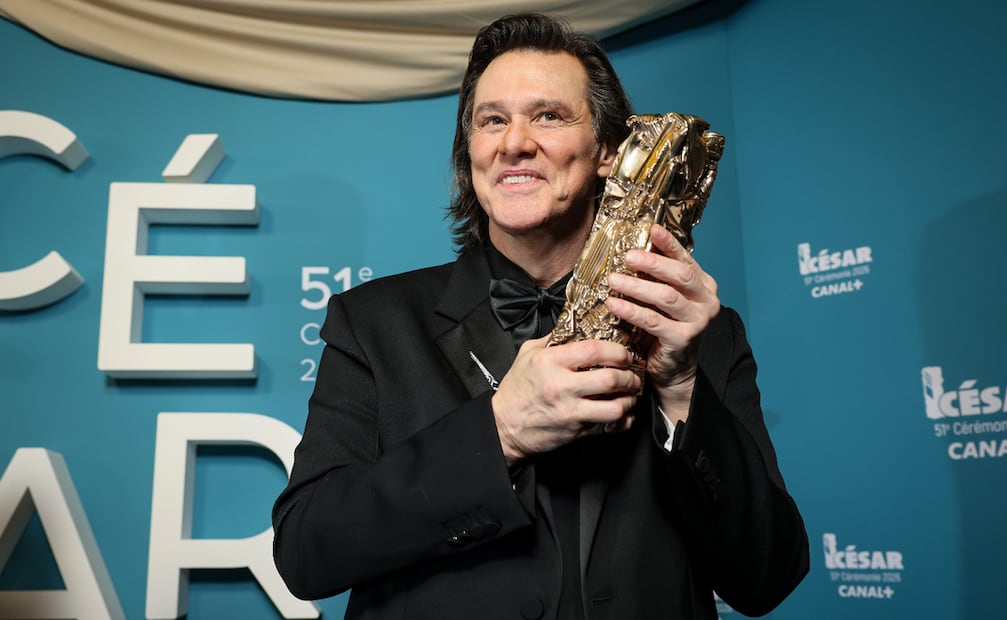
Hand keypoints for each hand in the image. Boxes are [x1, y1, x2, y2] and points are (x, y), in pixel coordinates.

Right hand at [491, 335, 641, 465]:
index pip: (593, 350)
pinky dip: (623, 421)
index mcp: (550, 362)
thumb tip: (576, 324)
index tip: (623, 353)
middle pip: (610, 379)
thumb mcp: (527, 354)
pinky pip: (609, 427)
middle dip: (629, 376)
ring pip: (615, 407)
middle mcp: (561, 386)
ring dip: (629, 400)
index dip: (616, 350)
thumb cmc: (517, 388)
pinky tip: (623, 413)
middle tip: (632, 374)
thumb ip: (554, 339)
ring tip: (630, 394)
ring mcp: (569, 411)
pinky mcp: (575, 431)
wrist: (504, 425)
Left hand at [604, 224, 720, 423]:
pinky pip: (653, 321)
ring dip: (637, 287)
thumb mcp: (666, 298)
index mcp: (704, 285)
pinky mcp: (683, 340)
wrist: (675, 368)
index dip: (669, 243)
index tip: (652, 229)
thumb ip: (659, 277)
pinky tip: (613, 303)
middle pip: (679, 275)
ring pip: (666, 297)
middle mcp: (707, 301)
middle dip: (652, 263)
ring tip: (613, 279)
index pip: (685, 259)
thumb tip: (636, 249)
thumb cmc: (667, 327)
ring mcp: (698, 321)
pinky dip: (631, 311)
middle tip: (627, 256)